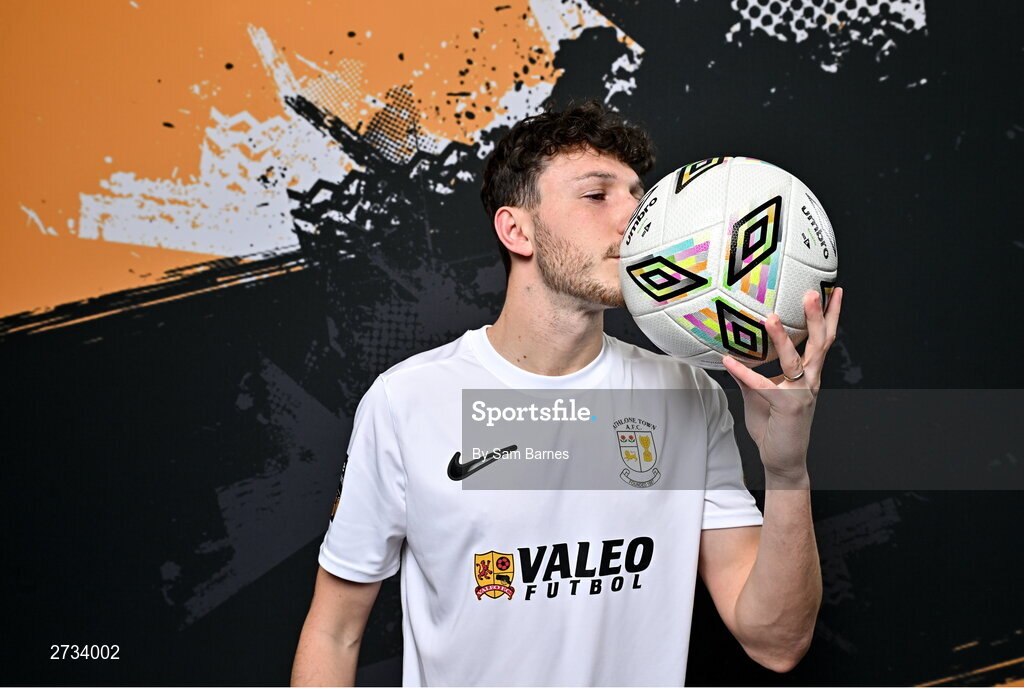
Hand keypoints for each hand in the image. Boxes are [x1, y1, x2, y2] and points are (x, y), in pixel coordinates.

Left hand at [720, 288, 843, 482]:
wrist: (782, 460)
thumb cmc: (774, 427)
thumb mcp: (759, 395)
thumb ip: (750, 375)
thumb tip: (732, 353)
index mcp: (809, 374)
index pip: (823, 339)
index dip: (830, 315)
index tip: (833, 290)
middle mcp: (810, 381)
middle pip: (820, 343)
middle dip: (818, 316)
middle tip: (812, 292)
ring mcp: (802, 394)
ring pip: (795, 360)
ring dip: (782, 338)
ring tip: (771, 318)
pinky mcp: (788, 408)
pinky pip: (764, 386)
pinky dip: (745, 373)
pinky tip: (729, 362)